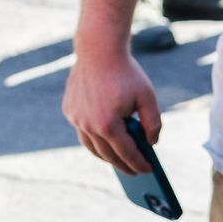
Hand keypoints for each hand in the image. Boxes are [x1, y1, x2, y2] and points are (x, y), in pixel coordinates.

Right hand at [63, 44, 161, 171]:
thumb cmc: (126, 73)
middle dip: (123, 165)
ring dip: (106, 156)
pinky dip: (94, 139)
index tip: (148, 171)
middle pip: (107, 154)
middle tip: (134, 171)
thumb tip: (151, 143)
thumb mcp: (147, 96)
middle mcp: (88, 125)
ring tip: (118, 160)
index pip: (126, 153)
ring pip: (91, 146)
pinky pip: (82, 131)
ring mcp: (75, 118)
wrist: (99, 49)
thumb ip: (153, 123)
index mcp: (108, 124)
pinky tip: (105, 140)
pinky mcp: (69, 110)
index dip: (139, 164)